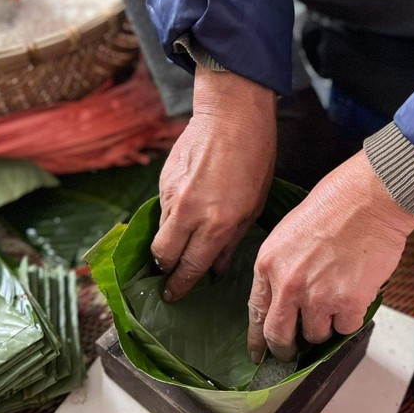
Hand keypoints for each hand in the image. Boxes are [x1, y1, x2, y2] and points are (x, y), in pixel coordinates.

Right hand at [153, 66, 276, 301]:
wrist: (232, 117)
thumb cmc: (253, 161)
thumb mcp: (252, 208)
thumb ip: (230, 242)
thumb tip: (213, 268)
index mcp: (218, 224)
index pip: (190, 267)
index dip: (179, 285)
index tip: (172, 296)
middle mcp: (190, 214)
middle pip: (163, 256)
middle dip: (164, 270)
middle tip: (168, 276)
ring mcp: (172, 196)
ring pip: (159, 233)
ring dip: (167, 242)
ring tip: (180, 241)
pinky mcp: (163, 181)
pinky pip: (161, 210)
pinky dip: (169, 217)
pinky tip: (185, 209)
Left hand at [247, 151, 413, 362]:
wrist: (368, 199)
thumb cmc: (332, 206)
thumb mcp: (287, 234)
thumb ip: (280, 269)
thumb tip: (283, 299)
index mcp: (268, 265)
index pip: (256, 313)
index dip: (257, 339)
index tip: (259, 353)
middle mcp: (288, 285)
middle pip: (279, 336)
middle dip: (285, 350)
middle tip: (292, 353)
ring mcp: (318, 296)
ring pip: (316, 335)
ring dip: (325, 326)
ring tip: (336, 302)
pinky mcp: (348, 302)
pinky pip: (345, 328)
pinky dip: (350, 318)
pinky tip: (355, 296)